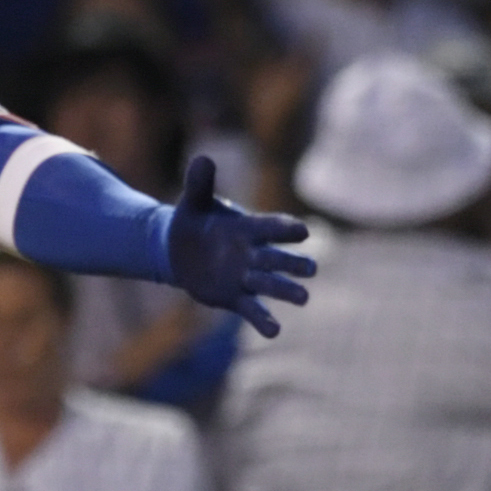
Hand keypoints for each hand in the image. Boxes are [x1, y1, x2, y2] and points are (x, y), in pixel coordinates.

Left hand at [161, 155, 315, 336]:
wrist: (180, 250)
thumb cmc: (194, 221)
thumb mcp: (193, 202)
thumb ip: (200, 184)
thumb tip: (202, 158)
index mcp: (246, 228)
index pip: (269, 228)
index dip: (283, 230)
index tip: (302, 232)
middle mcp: (252, 254)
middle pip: (275, 259)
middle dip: (291, 263)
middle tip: (310, 269)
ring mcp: (246, 277)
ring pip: (270, 284)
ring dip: (286, 290)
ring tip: (303, 298)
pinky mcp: (235, 297)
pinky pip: (252, 309)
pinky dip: (263, 320)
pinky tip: (274, 332)